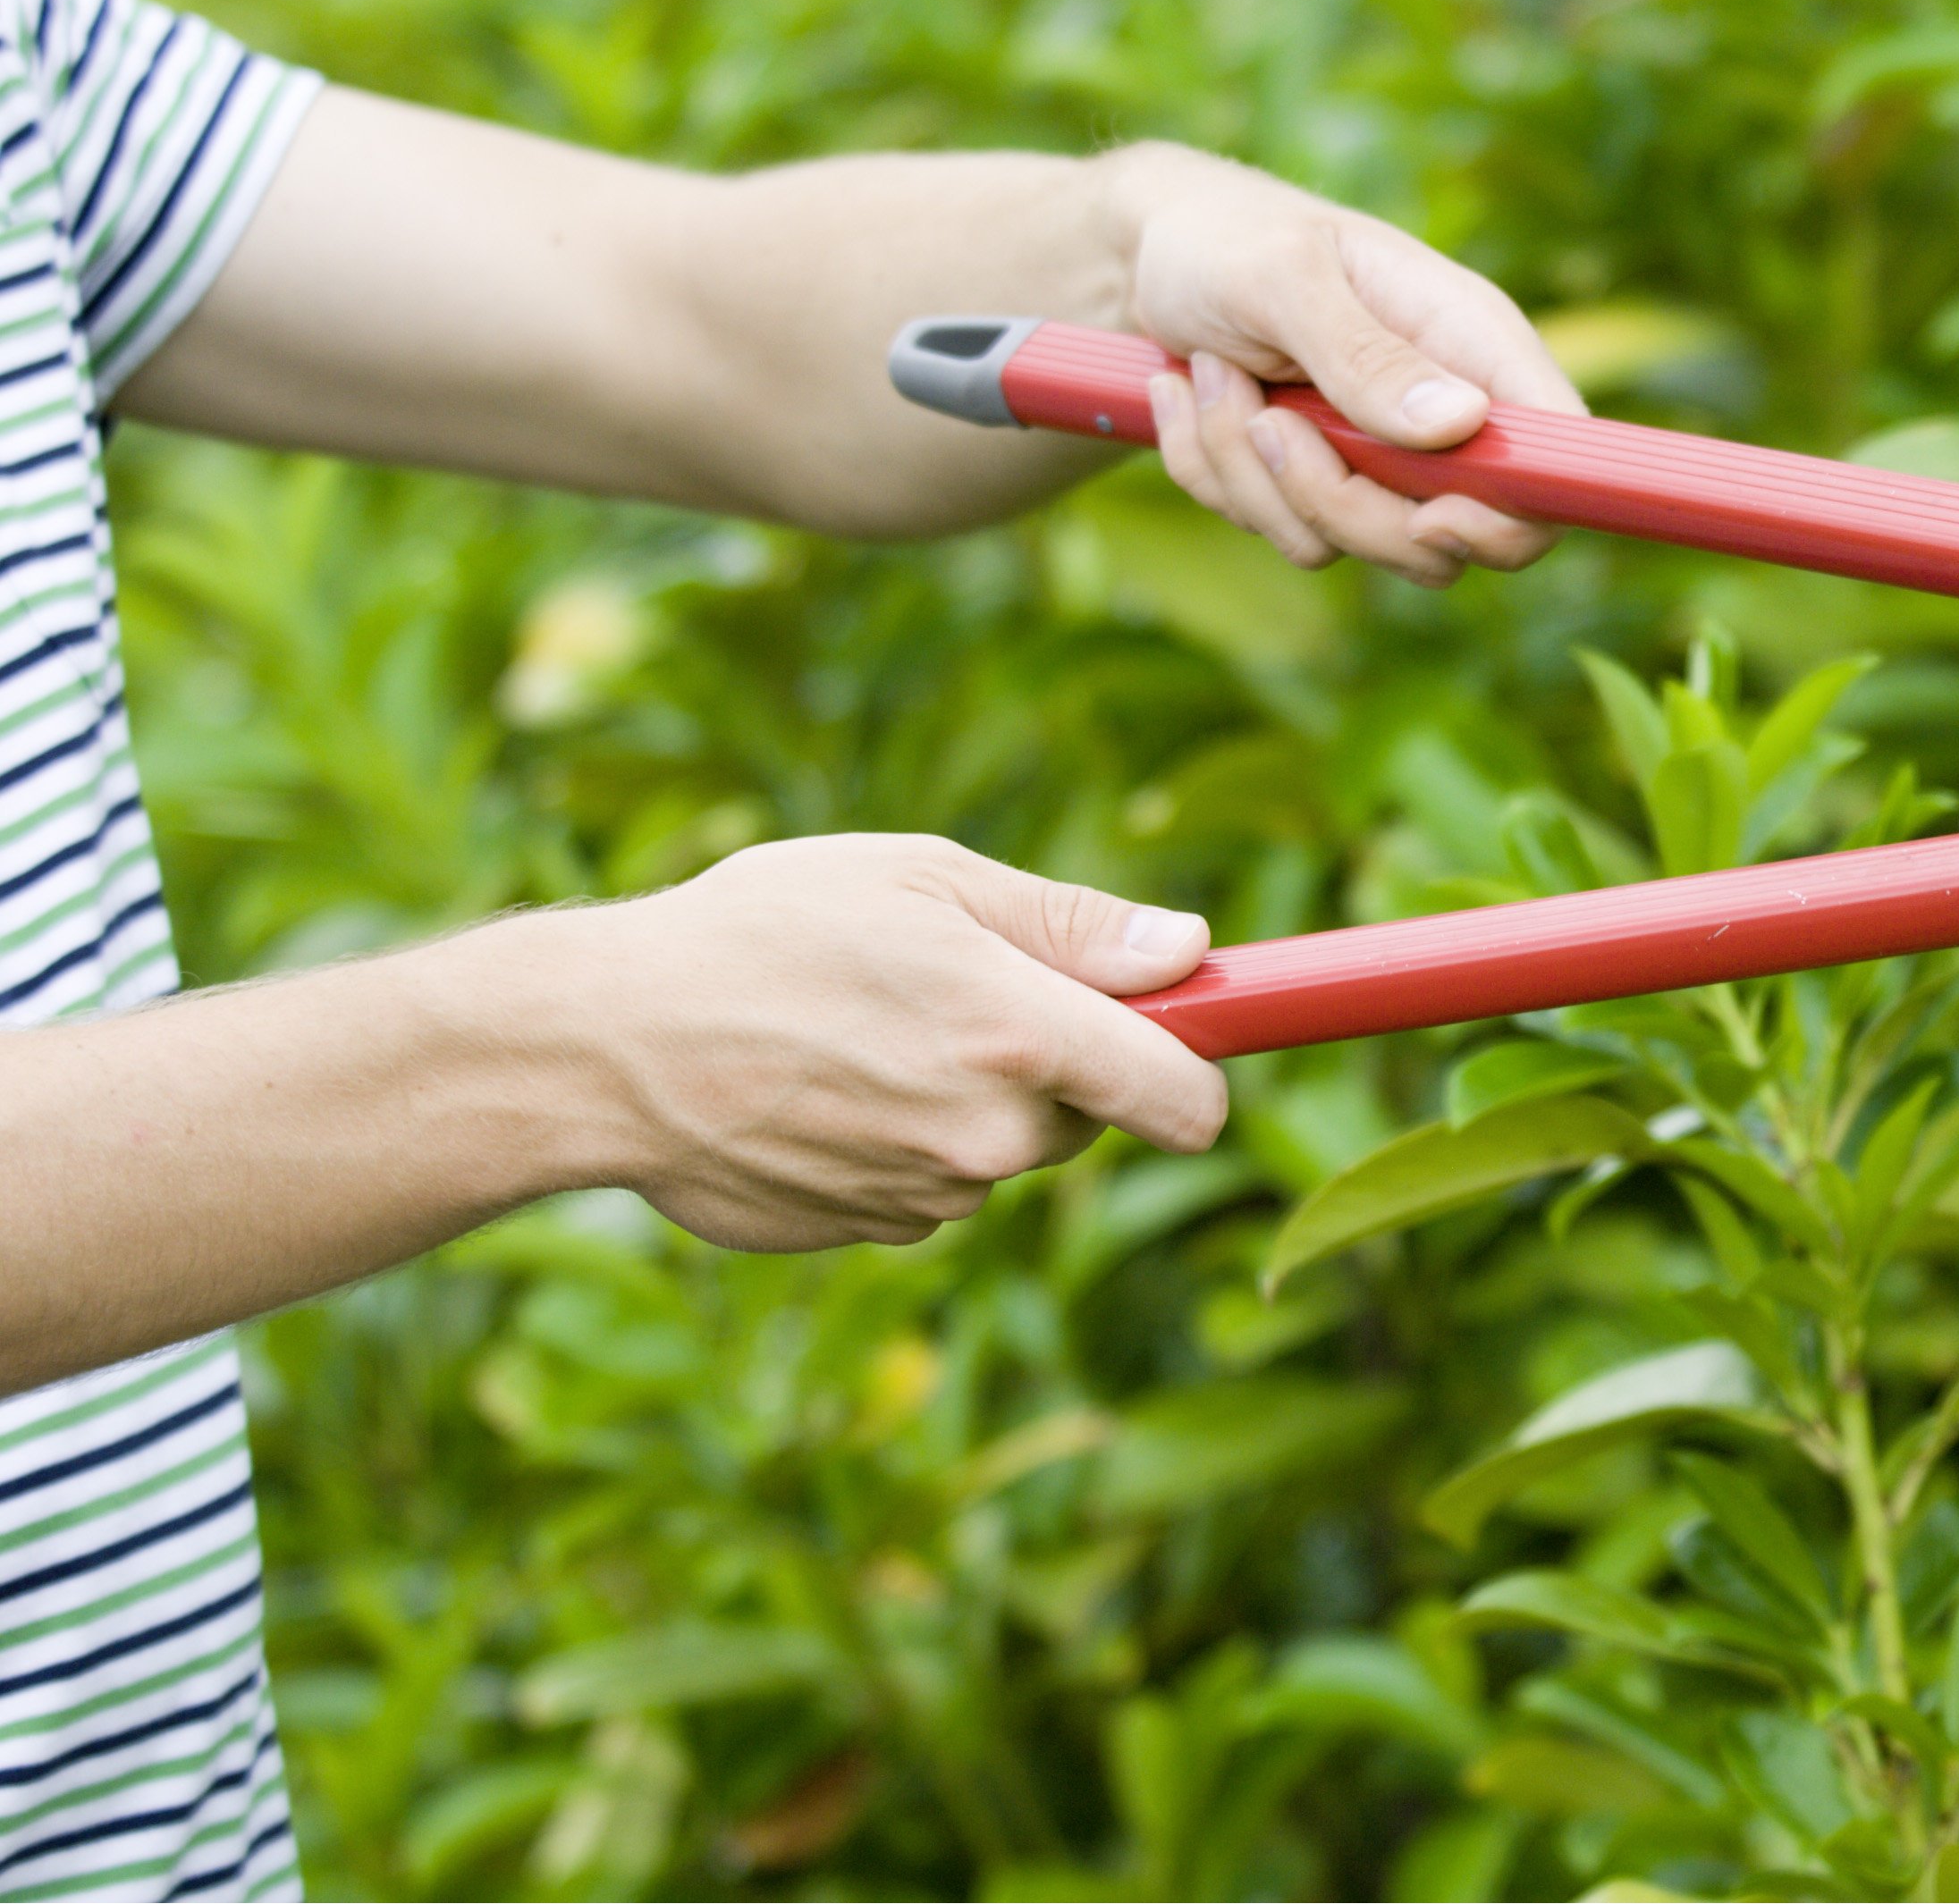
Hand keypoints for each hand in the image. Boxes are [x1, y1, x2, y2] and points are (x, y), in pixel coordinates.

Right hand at [520, 834, 1226, 1248]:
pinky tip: (816, 1089)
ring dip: (964, 1104)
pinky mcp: (864, 1233)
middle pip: (1088, 1119)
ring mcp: (924, 1197)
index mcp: (1020, 1037)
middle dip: (1051, 1065)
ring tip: (857, 1032)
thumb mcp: (924, 882)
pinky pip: (924, 1187)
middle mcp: (987, 1137)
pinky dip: (894, 1144)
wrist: (601, 1047)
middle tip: (952, 994)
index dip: (1199, 1069)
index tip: (1182, 1033)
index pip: (1188, 1102)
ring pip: (998, 1153)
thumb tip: (1192, 950)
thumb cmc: (761, 933)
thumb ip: (1073, 927)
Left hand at [1113, 144, 1584, 586]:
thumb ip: (1366, 354)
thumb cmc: (1226, 238)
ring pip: (1345, 543)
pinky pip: (1277, 530)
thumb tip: (1461, 425)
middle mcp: (1439, 410)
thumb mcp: (1285, 277)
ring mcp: (1377, 455)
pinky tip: (1194, 394)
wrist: (1145, 248)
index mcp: (1469, 342)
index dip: (1511, 515)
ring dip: (1252, 476)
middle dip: (1338, 504)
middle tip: (1268, 425)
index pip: (1554, 457)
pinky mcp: (1317, 480)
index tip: (1425, 515)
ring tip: (1215, 376)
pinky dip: (1214, 475)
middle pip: (1443, 539)